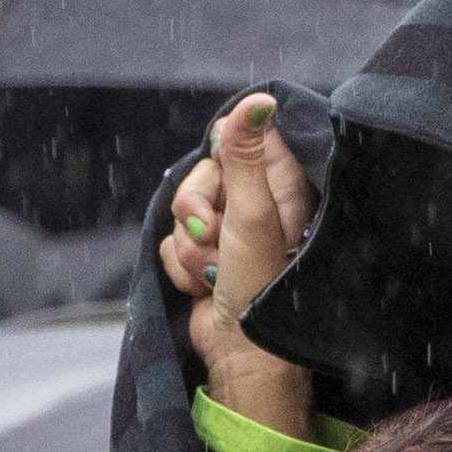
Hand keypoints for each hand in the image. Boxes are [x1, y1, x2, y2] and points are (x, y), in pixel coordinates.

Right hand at [157, 92, 316, 439]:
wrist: (242, 353)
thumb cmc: (260, 286)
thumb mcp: (250, 213)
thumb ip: (245, 155)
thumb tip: (257, 98)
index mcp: (280, 183)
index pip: (237, 138)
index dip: (221, 158)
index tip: (225, 178)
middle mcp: (255, 203)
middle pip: (201, 175)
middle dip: (196, 210)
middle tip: (214, 236)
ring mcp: (228, 232)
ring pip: (181, 213)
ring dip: (189, 247)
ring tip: (215, 272)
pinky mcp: (203, 259)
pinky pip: (171, 244)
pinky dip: (181, 268)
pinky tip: (205, 286)